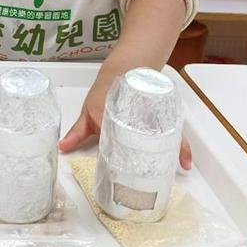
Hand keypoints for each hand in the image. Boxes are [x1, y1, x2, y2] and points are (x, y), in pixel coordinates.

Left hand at [59, 74, 191, 169]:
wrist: (126, 66)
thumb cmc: (106, 90)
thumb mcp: (89, 110)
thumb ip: (78, 132)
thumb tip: (62, 148)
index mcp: (114, 117)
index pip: (117, 142)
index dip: (117, 160)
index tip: (118, 176)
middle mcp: (136, 117)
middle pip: (142, 143)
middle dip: (144, 162)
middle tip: (145, 181)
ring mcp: (152, 116)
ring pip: (162, 138)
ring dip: (168, 155)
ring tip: (171, 173)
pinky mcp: (163, 116)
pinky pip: (175, 133)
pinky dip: (181, 147)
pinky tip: (184, 163)